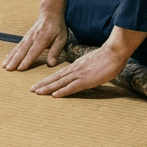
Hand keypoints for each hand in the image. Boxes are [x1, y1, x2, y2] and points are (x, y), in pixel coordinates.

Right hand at [2, 0, 67, 70]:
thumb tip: (51, 64)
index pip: (33, 52)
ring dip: (10, 57)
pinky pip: (17, 46)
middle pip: (22, 51)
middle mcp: (32, 38)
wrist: (49, 13)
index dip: (26, 61)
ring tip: (4, 66)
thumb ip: (55, 51)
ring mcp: (28, 37)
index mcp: (42, 39)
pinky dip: (11, 53)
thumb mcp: (61, 39)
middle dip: (15, 60)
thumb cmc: (57, 27)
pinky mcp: (25, 37)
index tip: (20, 69)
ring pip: (18, 48)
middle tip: (8, 69)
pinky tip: (6, 59)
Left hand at [30, 26, 146, 96]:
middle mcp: (75, 69)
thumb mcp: (92, 63)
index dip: (48, 79)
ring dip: (48, 88)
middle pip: (56, 78)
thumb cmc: (107, 57)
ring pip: (60, 82)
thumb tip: (83, 73)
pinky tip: (54, 95)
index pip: (59, 74)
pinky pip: (72, 87)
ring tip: (37, 92)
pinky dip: (62, 91)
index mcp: (76, 66)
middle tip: (32, 89)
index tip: (40, 84)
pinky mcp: (86, 80)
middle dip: (43, 84)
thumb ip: (86, 68)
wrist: (114, 52)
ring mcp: (80, 74)